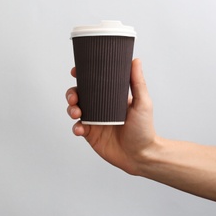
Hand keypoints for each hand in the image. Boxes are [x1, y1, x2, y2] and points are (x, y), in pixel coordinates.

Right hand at [66, 59, 157, 174]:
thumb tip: (135, 60)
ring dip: (71, 109)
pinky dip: (75, 127)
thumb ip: (137, 82)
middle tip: (74, 97)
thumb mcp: (142, 103)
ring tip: (76, 112)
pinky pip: (77, 128)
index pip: (93, 83)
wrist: (141, 156)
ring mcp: (94, 121)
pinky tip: (80, 129)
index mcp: (110, 97)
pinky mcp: (90, 135)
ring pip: (75, 110)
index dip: (82, 76)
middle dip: (72, 93)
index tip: (75, 71)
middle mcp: (100, 107)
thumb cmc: (145, 129)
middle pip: (79, 95)